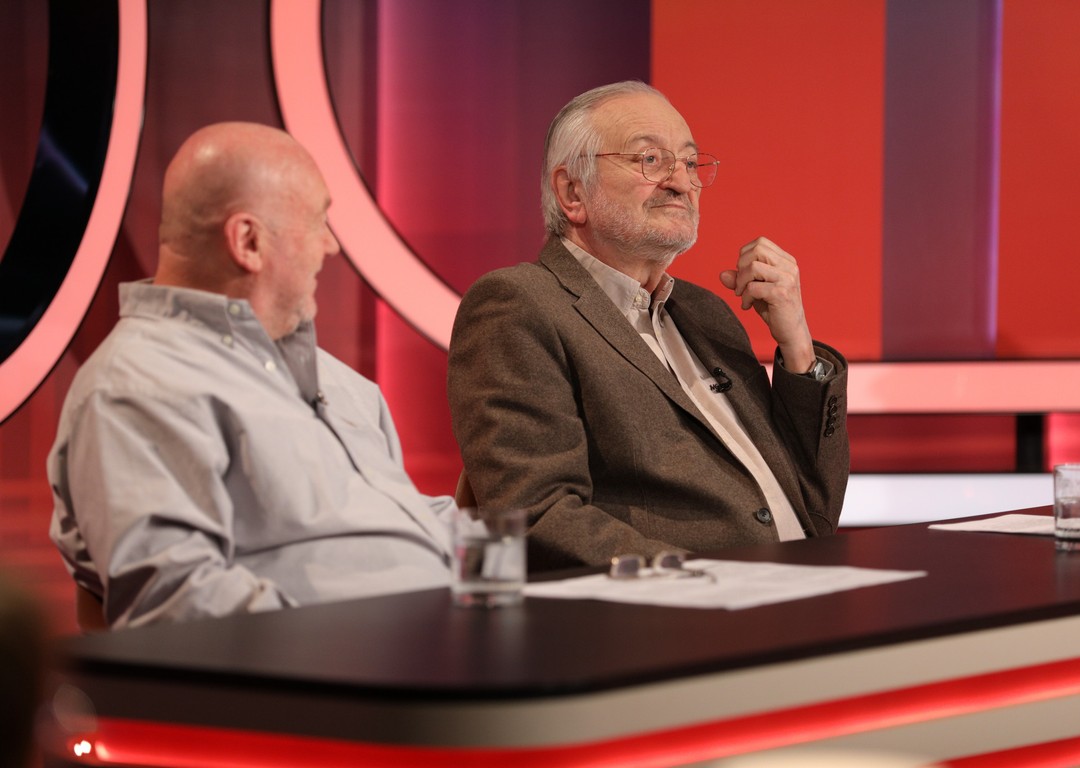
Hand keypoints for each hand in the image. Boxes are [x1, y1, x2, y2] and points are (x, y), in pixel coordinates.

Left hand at [719, 236, 814, 372]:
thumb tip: (722, 275)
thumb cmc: (774, 309)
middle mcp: (789, 266)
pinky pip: (753, 287)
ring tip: (742, 295)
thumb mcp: (754, 290)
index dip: (745, 256)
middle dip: (741, 266)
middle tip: (741, 285)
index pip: (760, 243)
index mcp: (786, 261)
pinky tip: (747, 306)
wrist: (791, 331)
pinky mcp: (781, 293)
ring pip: (754, 267)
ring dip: (741, 282)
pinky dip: (745, 297)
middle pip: (757, 249)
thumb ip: (739, 280)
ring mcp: (787, 279)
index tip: (743, 274)